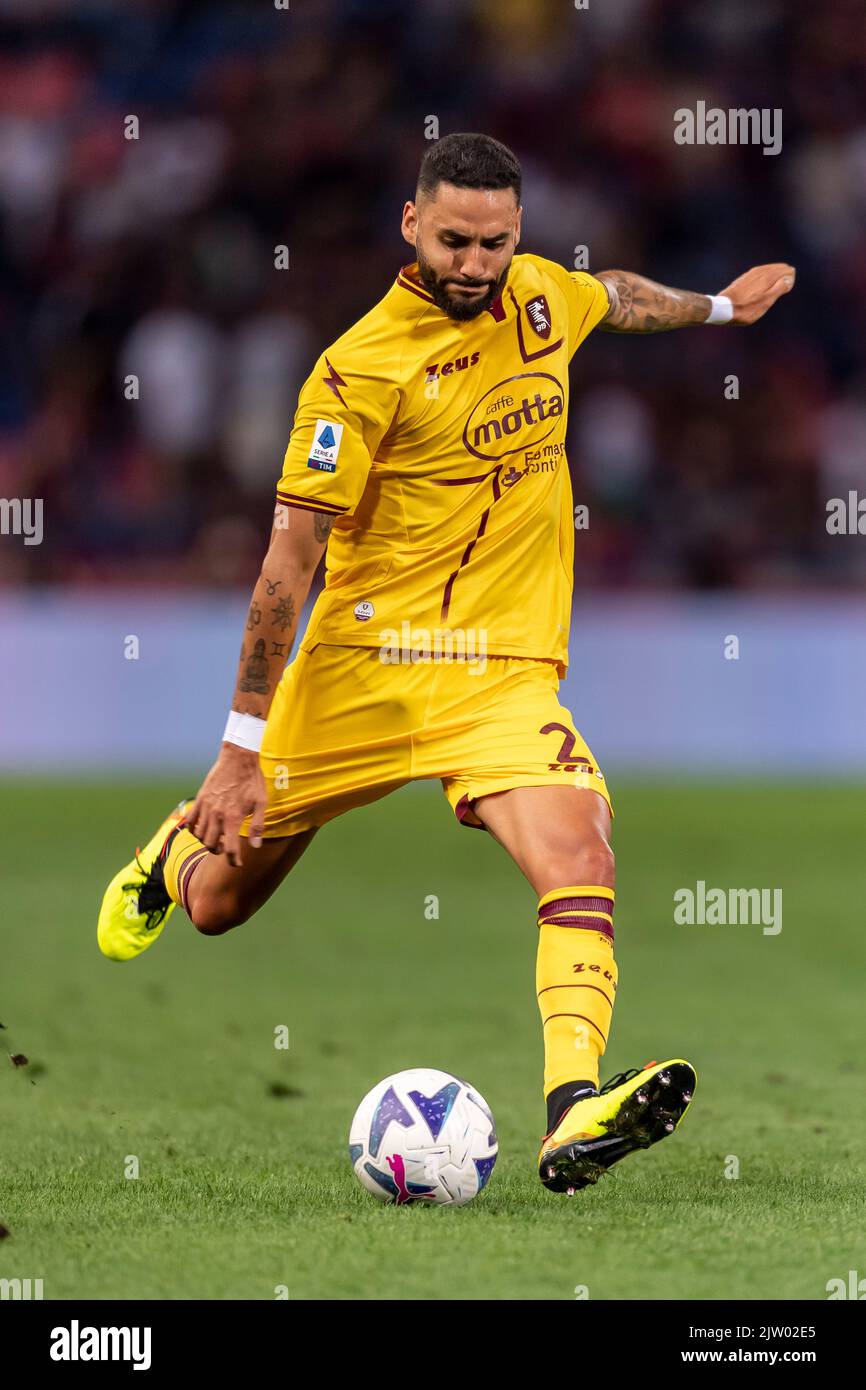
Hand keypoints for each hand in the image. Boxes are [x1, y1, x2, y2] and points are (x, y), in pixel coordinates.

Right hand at [187, 743, 267, 865]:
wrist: (238, 759)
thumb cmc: (252, 781)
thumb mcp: (261, 803)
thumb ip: (258, 826)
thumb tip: (256, 846)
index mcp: (233, 818)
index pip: (230, 848)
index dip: (233, 860)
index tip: (237, 863)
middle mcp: (217, 815)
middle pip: (210, 845)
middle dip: (219, 851)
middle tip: (226, 847)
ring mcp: (206, 807)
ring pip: (199, 835)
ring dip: (207, 841)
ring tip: (217, 837)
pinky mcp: (200, 799)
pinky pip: (189, 820)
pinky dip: (193, 829)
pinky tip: (202, 828)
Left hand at [717, 263, 795, 324]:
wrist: (723, 309)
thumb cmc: (746, 308)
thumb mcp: (766, 301)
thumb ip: (779, 288)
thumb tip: (789, 278)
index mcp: (768, 275)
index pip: (787, 270)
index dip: (789, 281)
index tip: (783, 291)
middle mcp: (760, 271)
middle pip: (779, 268)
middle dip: (783, 278)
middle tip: (779, 292)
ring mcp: (751, 273)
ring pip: (769, 270)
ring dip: (774, 278)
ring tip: (772, 290)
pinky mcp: (744, 278)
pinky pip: (760, 274)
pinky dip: (765, 279)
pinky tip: (762, 288)